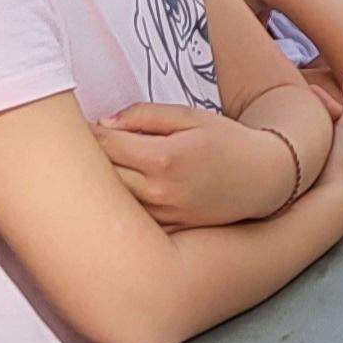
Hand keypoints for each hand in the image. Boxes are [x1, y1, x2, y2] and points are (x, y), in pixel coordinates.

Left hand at [92, 101, 292, 228]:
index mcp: (163, 157)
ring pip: (112, 199)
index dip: (86, 133)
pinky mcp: (167, 227)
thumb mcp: (191, 116)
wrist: (264, 180)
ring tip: (96, 167)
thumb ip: (145, 115)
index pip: (105, 144)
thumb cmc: (227, 141)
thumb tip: (104, 123)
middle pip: (100, 175)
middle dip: (86, 158)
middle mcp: (159, 190)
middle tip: (78, 145)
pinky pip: (130, 216)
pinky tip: (119, 190)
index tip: (78, 124)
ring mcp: (162, 214)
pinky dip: (118, 203)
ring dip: (99, 183)